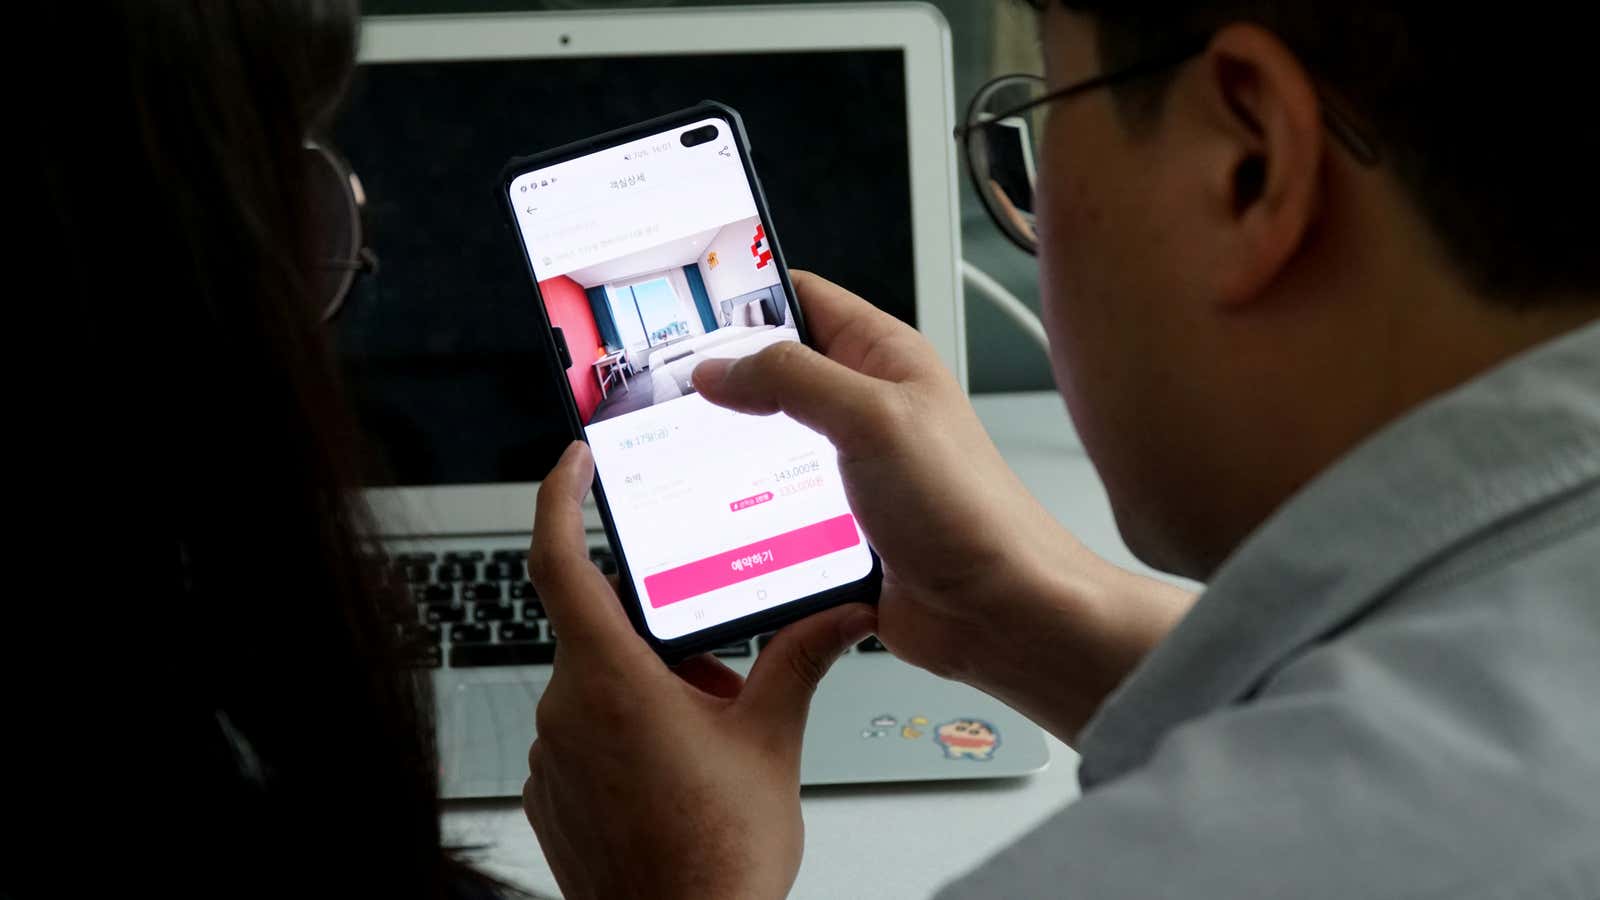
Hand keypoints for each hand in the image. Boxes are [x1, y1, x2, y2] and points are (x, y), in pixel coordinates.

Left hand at [523, 442, 876, 899]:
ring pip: (595, 685)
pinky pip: (581, 734)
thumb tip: (842, 615)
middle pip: (601, 632)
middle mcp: (565, 710)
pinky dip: (624, 733)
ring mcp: (551, 756)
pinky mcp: (548, 793)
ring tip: (708, 739)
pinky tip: (675, 774)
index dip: (559, 499)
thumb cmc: (719, 856)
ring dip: (648, 691)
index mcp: (612, 680)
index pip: (560, 560)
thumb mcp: (771, 740)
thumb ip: (798, 659)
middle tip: (719, 679)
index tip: (574, 464)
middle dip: (662, 641)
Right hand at [693, 272, 1192, 740]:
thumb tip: (720, 367)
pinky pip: (773, 506)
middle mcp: (865, 407)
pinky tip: (717, 515)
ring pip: (764, 444)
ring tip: (680, 450)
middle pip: (772, 373)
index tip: (685, 305)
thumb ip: (792, 379)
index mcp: (884, 357)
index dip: (743, 294)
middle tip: (662, 386)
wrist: (999, 611)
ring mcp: (848, 467)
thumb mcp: (874, 419)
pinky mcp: (836, 525)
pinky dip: (744, 511)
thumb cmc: (969, 511)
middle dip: (720, 380)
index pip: (800, 297)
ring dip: (728, 452)